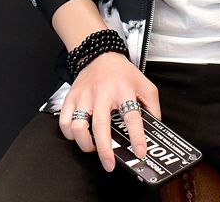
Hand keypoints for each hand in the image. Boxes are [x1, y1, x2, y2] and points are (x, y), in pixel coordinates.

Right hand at [59, 51, 161, 172]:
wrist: (101, 54)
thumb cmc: (123, 73)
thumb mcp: (145, 85)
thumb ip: (152, 107)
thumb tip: (154, 130)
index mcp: (123, 89)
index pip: (132, 116)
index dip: (136, 137)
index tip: (140, 152)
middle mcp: (102, 93)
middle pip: (101, 125)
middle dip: (105, 150)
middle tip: (109, 165)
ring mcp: (84, 96)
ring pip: (78, 127)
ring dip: (85, 144)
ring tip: (94, 148)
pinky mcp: (71, 98)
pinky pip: (65, 122)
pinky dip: (70, 134)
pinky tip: (79, 136)